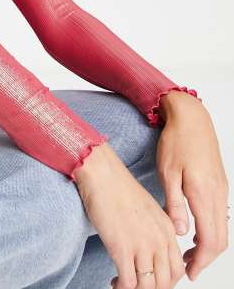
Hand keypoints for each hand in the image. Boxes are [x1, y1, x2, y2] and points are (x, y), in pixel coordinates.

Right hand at [74, 141, 185, 287]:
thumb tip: (153, 251)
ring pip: (148, 286)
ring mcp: (141, 245)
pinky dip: (122, 287)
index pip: (177, 269)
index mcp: (167, 229)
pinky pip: (129, 283)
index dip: (166, 281)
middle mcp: (158, 240)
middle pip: (165, 282)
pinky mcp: (121, 249)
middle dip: (152, 288)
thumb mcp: (148, 209)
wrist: (102, 175)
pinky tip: (115, 281)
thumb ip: (156, 230)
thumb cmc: (119, 188)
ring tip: (124, 284)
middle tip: (138, 285)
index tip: (152, 281)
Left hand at [155, 92, 229, 281]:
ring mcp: (222, 190)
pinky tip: (194, 228)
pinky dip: (211, 229)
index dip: (200, 261)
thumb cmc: (175, 142)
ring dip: (208, 244)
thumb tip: (179, 233)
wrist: (191, 118)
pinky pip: (220, 214)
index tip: (189, 272)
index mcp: (204, 194)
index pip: (209, 240)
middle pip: (220, 239)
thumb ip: (174, 205)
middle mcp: (218, 195)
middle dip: (205, 258)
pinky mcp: (220, 184)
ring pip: (222, 228)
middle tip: (187, 267)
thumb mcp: (167, 173)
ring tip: (186, 251)